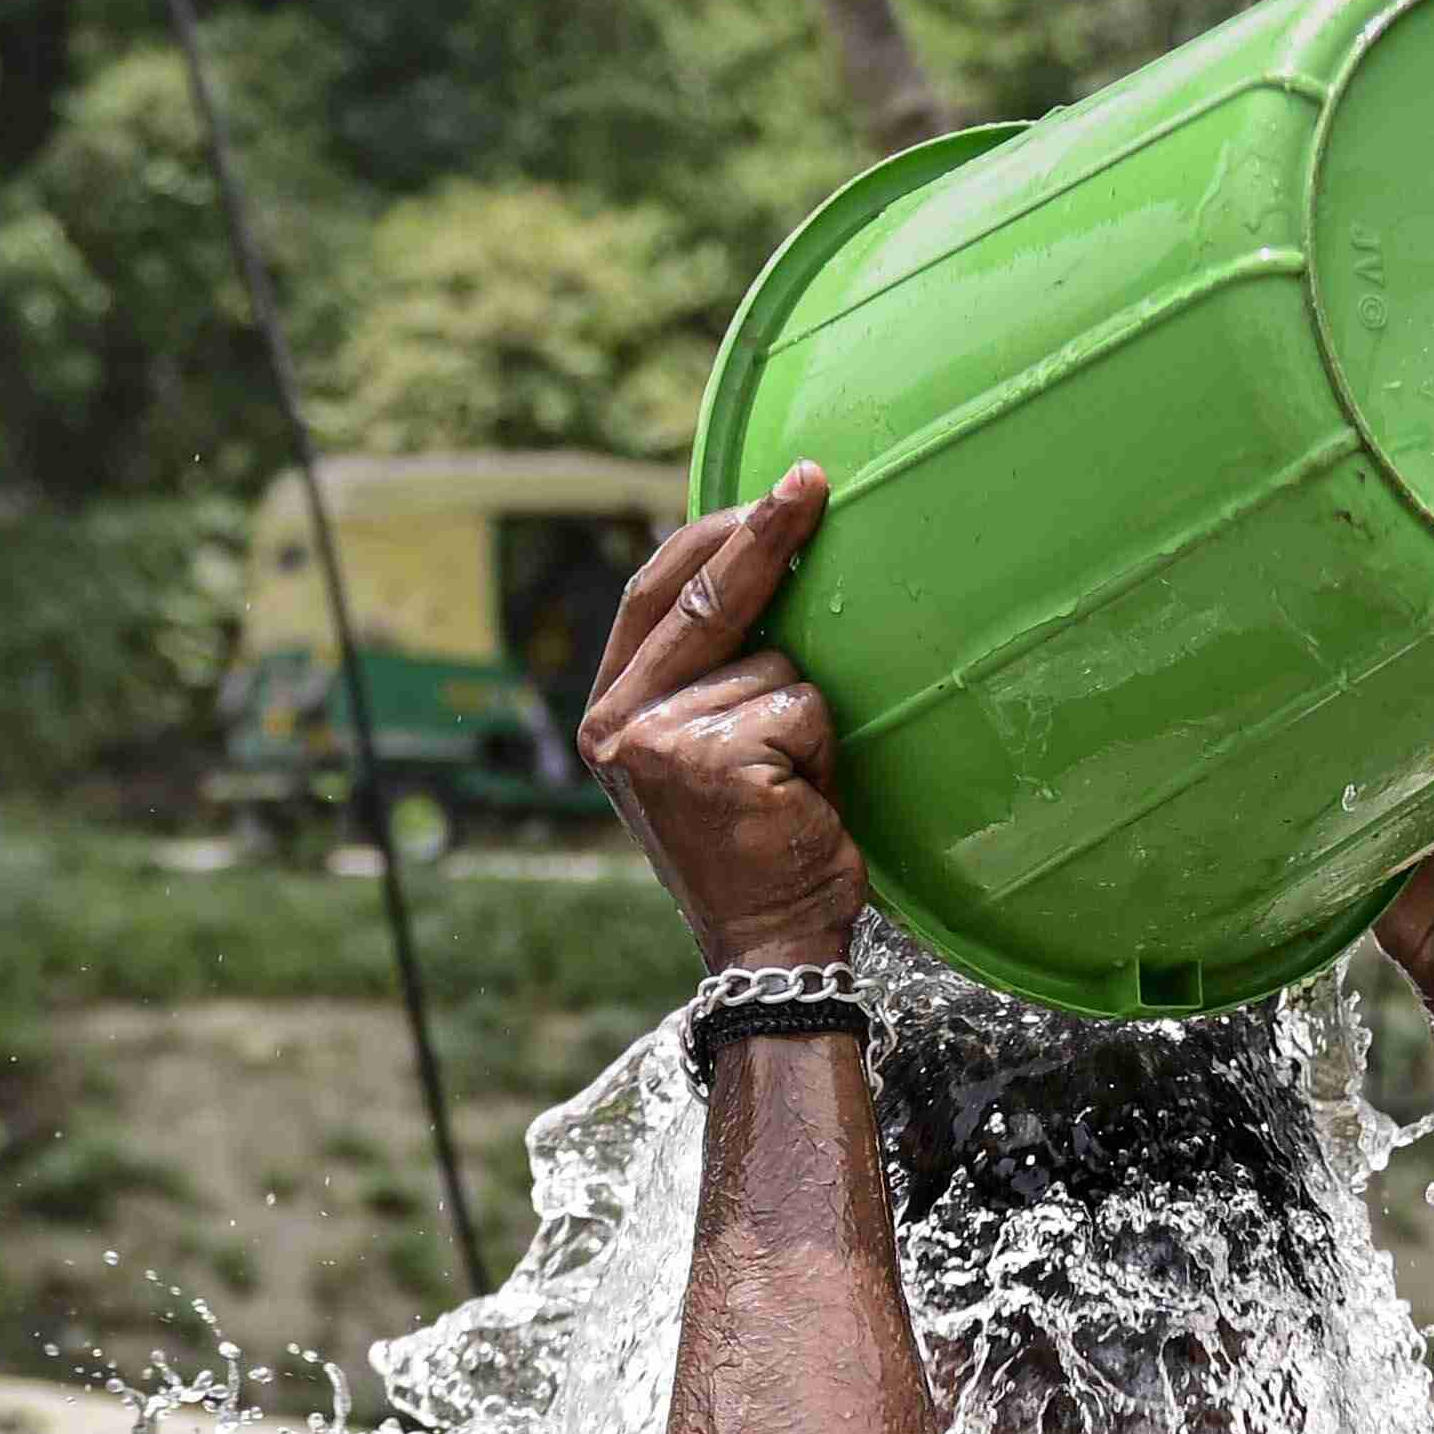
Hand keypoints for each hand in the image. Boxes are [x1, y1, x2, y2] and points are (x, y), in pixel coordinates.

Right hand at [577, 465, 861, 969]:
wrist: (771, 951)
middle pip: (703, 598)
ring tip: (794, 788)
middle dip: (763, 534)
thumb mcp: (713, 753)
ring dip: (807, 717)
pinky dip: (823, 748)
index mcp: (610, 716)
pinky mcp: (716, 758)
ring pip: (776, 665)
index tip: (767, 493)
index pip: (653, 596)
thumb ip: (709, 678)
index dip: (709, 537)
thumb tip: (756, 566)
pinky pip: (803, 706)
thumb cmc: (762, 853)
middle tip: (812, 483)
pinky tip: (804, 801)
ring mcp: (662, 741)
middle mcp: (619, 725)